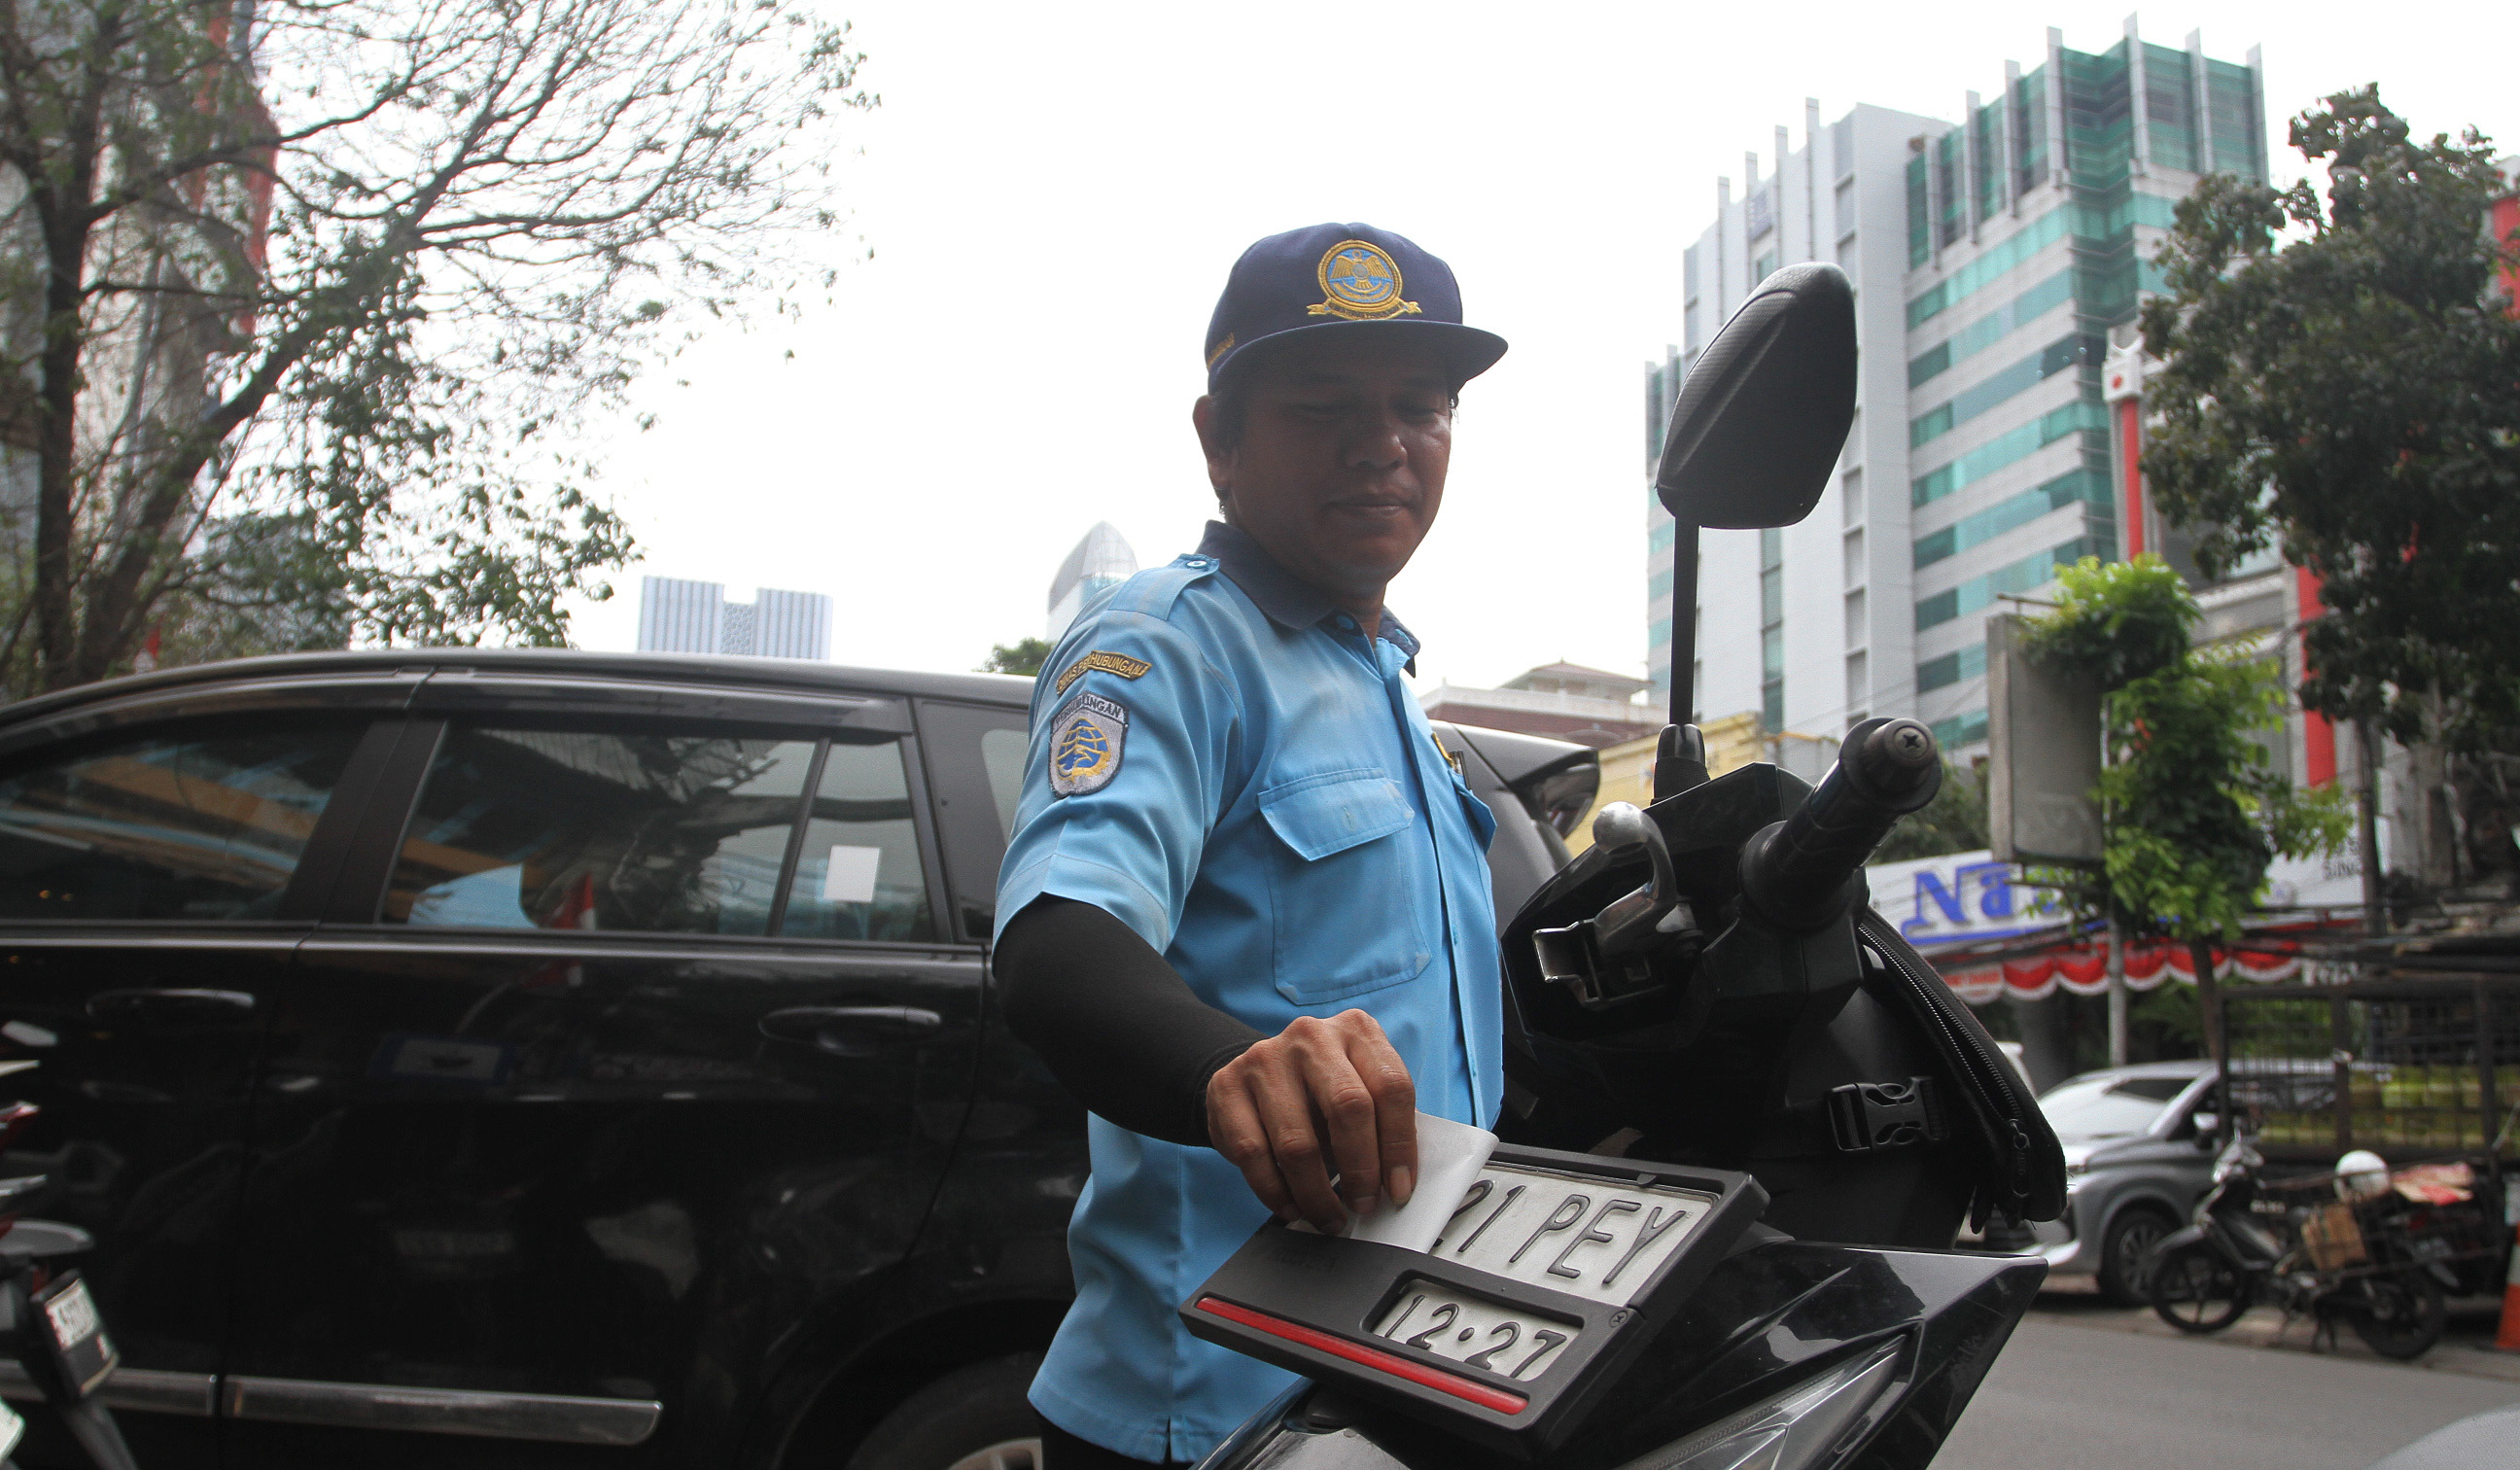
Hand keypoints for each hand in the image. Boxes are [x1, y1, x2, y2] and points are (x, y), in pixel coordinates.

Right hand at [1206, 1009, 1416, 1233]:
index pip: (1392, 1087)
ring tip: (1328, 1217)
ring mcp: (1265, 1058)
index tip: (1398, 1190)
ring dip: (1317, 1193)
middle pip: (1349, 1107)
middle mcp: (1312, 1036)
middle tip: (1363, 1205)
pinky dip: (1275, 1192)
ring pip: (1297, 1142)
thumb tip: (1396, 1184)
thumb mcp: (1360, 1089)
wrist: (1258, 1072)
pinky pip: (1253, 1153)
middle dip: (1361, 1170)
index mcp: (1357, 1031)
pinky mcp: (1227, 1085)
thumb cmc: (1321, 1090)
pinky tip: (1291, 1206)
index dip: (1399, 1146)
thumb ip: (1380, 1124)